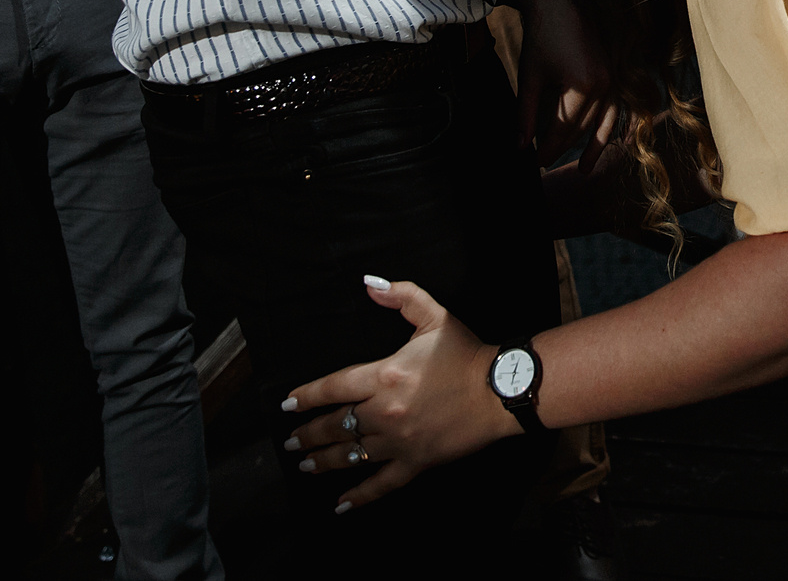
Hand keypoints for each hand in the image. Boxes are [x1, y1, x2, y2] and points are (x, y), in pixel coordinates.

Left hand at [280, 279, 519, 509]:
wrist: (499, 391)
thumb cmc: (466, 354)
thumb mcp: (434, 316)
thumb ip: (401, 295)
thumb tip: (369, 283)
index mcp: (384, 376)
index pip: (332, 387)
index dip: (306, 396)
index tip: (287, 403)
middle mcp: (384, 412)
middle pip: (334, 425)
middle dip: (307, 434)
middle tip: (290, 441)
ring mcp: (399, 441)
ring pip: (350, 455)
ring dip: (323, 461)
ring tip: (305, 465)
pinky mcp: (416, 462)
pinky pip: (381, 483)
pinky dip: (359, 495)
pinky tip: (340, 504)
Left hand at [505, 0, 617, 164]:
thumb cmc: (541, 36)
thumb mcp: (530, 77)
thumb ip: (525, 115)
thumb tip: (519, 147)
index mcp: (583, 86)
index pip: (564, 129)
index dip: (548, 148)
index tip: (535, 162)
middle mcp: (604, 84)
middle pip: (582, 127)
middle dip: (564, 148)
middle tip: (546, 163)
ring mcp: (613, 77)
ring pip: (604, 120)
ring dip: (595, 146)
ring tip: (585, 170)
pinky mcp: (614, 71)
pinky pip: (616, 106)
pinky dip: (613, 125)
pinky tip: (613, 141)